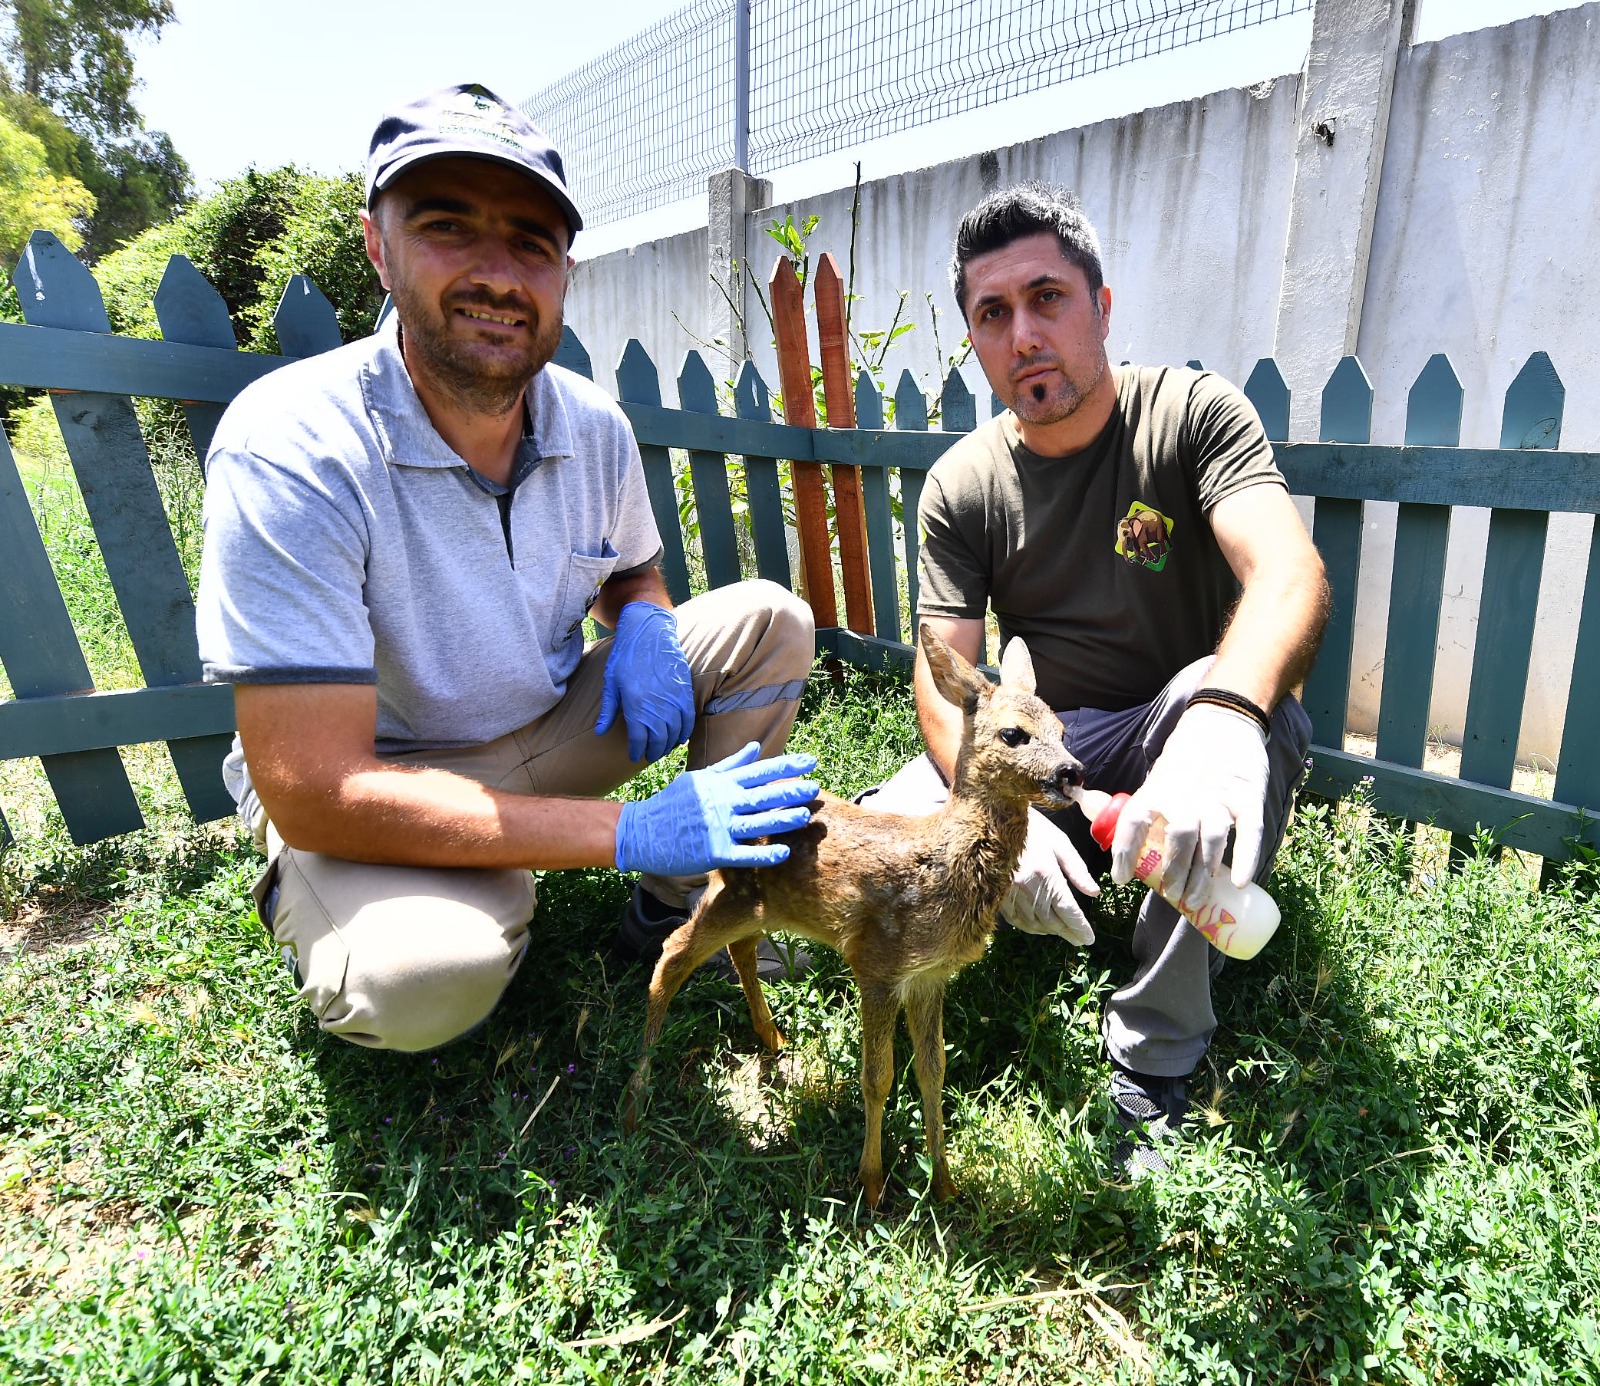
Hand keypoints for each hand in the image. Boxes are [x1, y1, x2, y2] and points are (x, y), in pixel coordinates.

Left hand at [594, 602, 695, 762]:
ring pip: (674, 732)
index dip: (637, 751)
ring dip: (668, 744)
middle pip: (658, 739)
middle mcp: (656, 705)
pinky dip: (684, 732)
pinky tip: (679, 737)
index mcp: (636, 704)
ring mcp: (673, 699)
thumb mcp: (612, 682)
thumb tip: (599, 732)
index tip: (635, 756)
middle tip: (648, 755)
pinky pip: (687, 719)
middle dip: (653, 751)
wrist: (649, 632)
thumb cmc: (626, 656)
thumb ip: (608, 709)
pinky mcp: (684, 692)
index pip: (639, 739)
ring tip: (662, 749)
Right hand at [614, 742, 819, 876]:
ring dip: (782, 819)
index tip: (811, 762)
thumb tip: (755, 748)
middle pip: (763, 795)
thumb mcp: (699, 778)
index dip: (787, 766)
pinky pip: (743, 854)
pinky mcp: (712, 852)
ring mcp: (718, 827)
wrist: (641, 831)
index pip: (759, 771)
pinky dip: (763, 854)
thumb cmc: (672, 804)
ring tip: (805, 816)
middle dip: (791, 790)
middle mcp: (722, 802)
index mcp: (721, 783)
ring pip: (757, 822)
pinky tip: (783, 854)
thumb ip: (730, 765)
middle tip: (816, 788)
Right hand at [1001, 807, 1097, 944]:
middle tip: (1079, 940)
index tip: (1089, 939)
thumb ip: (1077, 869)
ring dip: (1049, 931)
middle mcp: (1026, 886)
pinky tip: (1038, 926)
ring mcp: (1008, 892)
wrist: (995, 818)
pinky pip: (1015, 919)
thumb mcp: (1059, 842)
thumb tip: (1094, 892)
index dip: (1079, 927)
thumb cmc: (1032, 827)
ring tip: (1061, 932)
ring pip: (1032, 923)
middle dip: (1067, 932)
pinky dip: (1029, 926)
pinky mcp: (996, 894)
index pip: (1066, 909)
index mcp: (1045, 872)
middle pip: (1051, 920)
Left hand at [1111, 701, 1268, 910]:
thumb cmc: (1186, 758)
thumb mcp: (1157, 776)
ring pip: (1211, 839)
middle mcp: (1187, 792)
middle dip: (1174, 873)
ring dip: (1204, 873)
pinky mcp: (1249, 797)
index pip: (1134, 822)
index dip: (1124, 853)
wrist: (1224, 719)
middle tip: (1173, 896)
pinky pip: (1249, 831)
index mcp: (1158, 787)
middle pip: (1179, 838)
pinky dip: (1246, 858)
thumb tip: (1113, 829)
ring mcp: (1220, 795)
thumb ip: (1146, 805)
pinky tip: (1239, 883)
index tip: (1120, 879)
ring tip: (1198, 898)